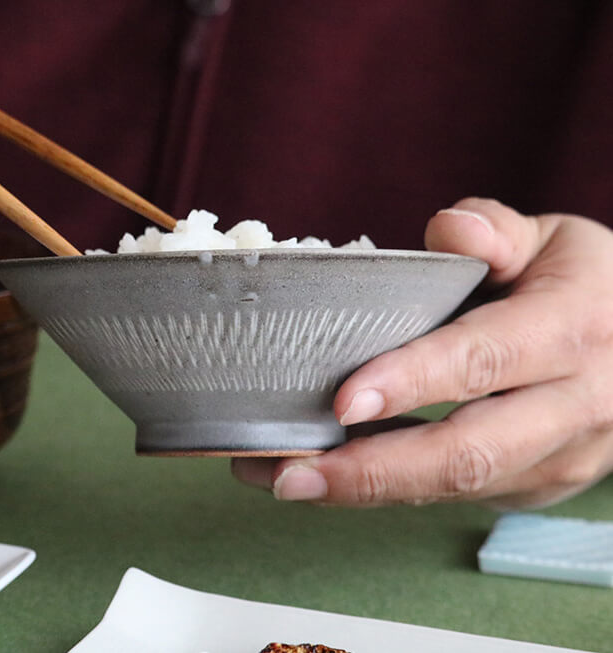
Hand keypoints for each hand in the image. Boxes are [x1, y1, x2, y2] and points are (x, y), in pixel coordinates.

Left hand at [233, 197, 612, 508]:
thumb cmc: (585, 285)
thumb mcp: (553, 239)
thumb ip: (497, 230)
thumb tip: (449, 229)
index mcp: (572, 331)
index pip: (483, 360)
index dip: (410, 383)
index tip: (342, 402)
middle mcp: (574, 406)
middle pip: (467, 453)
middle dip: (372, 471)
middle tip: (290, 474)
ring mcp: (561, 458)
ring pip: (458, 486)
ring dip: (367, 491)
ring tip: (288, 480)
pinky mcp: (538, 486)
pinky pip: (458, 493)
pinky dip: (392, 489)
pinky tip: (335, 476)